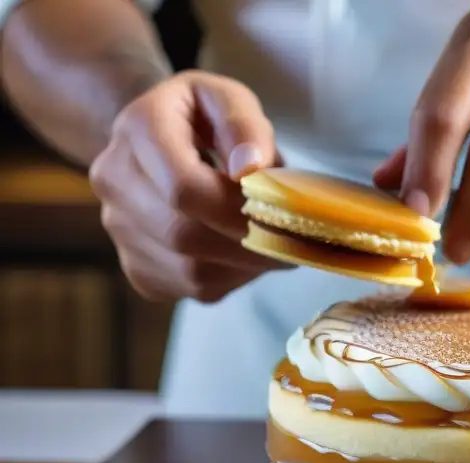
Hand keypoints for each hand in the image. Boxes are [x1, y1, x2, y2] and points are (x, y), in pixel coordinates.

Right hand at [90, 70, 284, 302]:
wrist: (158, 141)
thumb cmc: (204, 118)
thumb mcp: (228, 99)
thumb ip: (244, 125)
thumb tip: (249, 168)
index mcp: (137, 129)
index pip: (183, 188)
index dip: (235, 209)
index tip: (275, 212)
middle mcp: (114, 180)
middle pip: (183, 234)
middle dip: (245, 243)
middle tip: (288, 239)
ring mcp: (119, 228)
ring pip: (188, 271)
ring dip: (242, 266)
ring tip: (273, 246)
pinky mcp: (137, 267)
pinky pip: (188, 289)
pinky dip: (229, 280)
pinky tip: (244, 256)